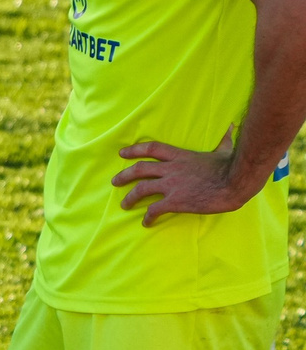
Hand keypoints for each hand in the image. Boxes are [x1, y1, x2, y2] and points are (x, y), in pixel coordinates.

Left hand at [113, 131, 247, 224]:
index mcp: (181, 156)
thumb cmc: (232, 167)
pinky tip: (146, 222)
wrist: (236, 182)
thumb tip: (232, 128)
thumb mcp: (223, 151)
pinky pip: (154, 210)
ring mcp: (172, 185)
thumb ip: (223, 141)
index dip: (135, 150)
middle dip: (124, 175)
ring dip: (130, 198)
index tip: (122, 153)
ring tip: (124, 204)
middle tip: (115, 181)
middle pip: (139, 169)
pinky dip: (148, 217)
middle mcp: (171, 169)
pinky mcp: (176, 201)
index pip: (152, 149)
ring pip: (141, 189)